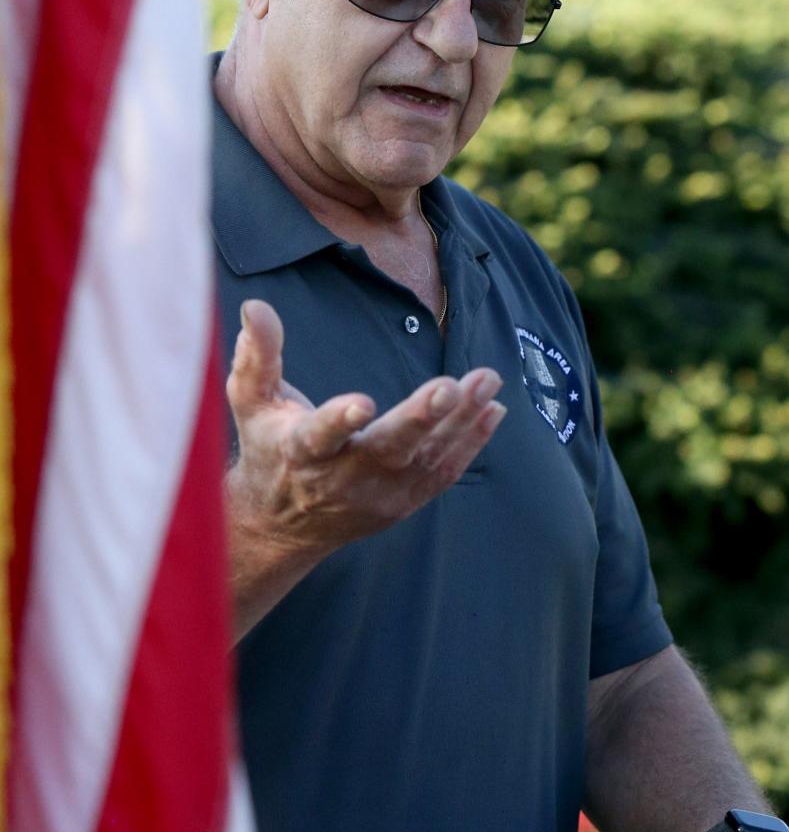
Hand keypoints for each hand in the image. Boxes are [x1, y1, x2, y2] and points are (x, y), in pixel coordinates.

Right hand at [225, 299, 506, 631]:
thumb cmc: (268, 448)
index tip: (362, 403)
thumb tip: (255, 305)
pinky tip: (492, 408)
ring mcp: (380, 495)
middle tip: (449, 387)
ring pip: (426, 458)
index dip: (340, 420)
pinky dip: (470, 442)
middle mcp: (343, 479)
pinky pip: (444, 473)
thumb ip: (258, 356)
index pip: (320, 437)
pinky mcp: (406, 502)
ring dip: (460, 420)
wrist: (283, 525)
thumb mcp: (252, 403)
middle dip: (419, 420)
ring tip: (487, 379)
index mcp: (302, 453)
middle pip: (387, 450)